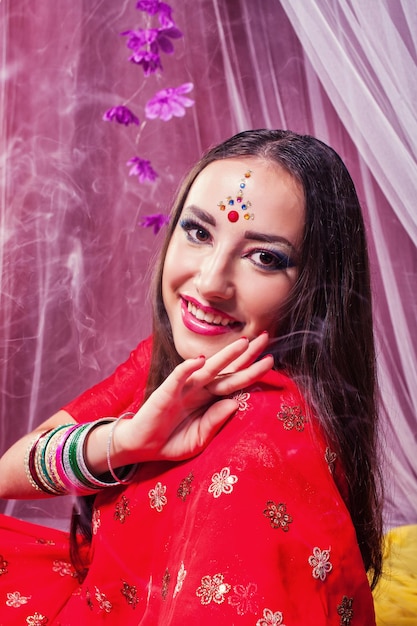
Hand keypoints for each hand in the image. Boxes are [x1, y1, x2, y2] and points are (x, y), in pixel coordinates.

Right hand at [117, 333, 272, 462]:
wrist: (143, 447)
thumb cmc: (172, 441)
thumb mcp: (200, 438)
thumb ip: (216, 421)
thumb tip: (235, 404)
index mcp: (210, 399)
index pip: (235, 381)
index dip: (252, 370)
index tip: (270, 360)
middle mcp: (201, 389)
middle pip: (228, 369)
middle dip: (246, 355)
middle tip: (265, 338)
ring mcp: (184, 388)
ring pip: (208, 368)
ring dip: (225, 355)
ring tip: (243, 343)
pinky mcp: (166, 391)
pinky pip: (178, 377)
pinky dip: (187, 368)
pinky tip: (199, 360)